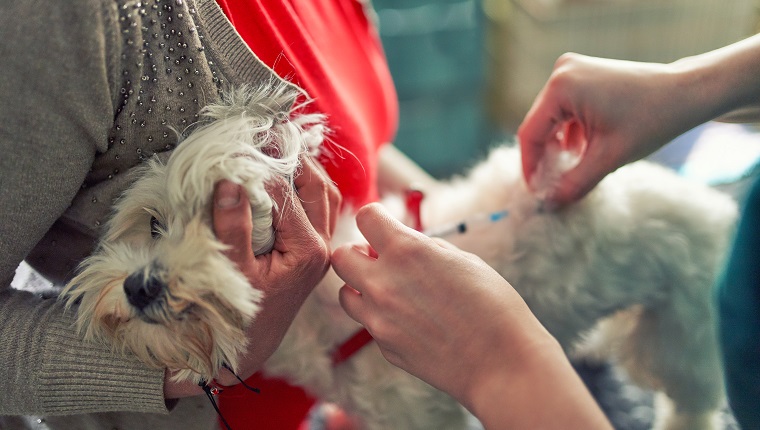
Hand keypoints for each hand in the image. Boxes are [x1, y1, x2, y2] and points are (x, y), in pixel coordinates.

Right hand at [164, 158, 339, 396]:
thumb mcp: (232, 272)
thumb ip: (233, 228)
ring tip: (275, 147)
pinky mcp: (313, 251)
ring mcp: (321, 248)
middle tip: (268, 132)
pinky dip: (304, 187)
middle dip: (294, 156)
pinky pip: (318, 207)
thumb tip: (230, 182)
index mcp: (308, 250)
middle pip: (319, 186)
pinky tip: (283, 175)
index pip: (287, 192)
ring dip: (303, 169)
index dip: (262, 166)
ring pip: (324, 194)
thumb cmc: (239, 313)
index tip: (239, 145)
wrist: (249, 346)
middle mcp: (323, 247)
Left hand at [332, 203, 551, 407]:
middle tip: (381, 261)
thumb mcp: (462, 260)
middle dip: (358, 254)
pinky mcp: (383, 347)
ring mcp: (378, 319)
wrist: (501, 363)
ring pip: (344, 294)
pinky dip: (380, 318)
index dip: (377, 219)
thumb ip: (422, 248)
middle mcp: (383, 283)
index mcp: (406, 251)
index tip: (385, 227)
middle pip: (340, 256)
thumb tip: (398, 243)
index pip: (366, 217)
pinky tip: (411, 322)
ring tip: (392, 293)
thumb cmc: (493, 306)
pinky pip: (368, 324)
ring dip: (361, 288)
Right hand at [517, 53, 696, 206]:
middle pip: (538, 125)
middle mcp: (561, 72)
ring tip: (568, 171)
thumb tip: (549, 206)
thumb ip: (573, 184)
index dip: (530, 166)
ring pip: (550, 119)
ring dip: (557, 146)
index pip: (530, 133)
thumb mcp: (608, 158)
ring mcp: (571, 71)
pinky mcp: (582, 75)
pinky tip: (582, 152)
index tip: (536, 193)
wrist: (686, 93)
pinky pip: (564, 110)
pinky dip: (569, 133)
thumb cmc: (651, 120)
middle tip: (550, 187)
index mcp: (561, 87)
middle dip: (545, 157)